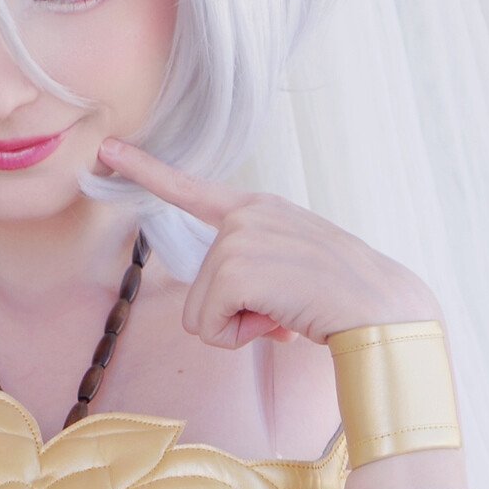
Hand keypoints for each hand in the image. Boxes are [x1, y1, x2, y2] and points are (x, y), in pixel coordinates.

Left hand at [96, 138, 439, 348]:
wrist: (382, 308)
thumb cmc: (341, 299)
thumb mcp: (291, 271)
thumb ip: (254, 277)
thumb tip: (225, 320)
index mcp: (258, 210)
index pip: (191, 188)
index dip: (145, 170)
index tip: (107, 150)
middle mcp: (245, 215)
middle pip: (198, 290)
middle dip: (235, 316)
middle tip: (284, 309)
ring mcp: (239, 237)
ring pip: (201, 313)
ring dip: (241, 328)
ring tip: (286, 313)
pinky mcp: (236, 266)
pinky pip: (209, 326)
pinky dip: (241, 337)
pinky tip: (281, 322)